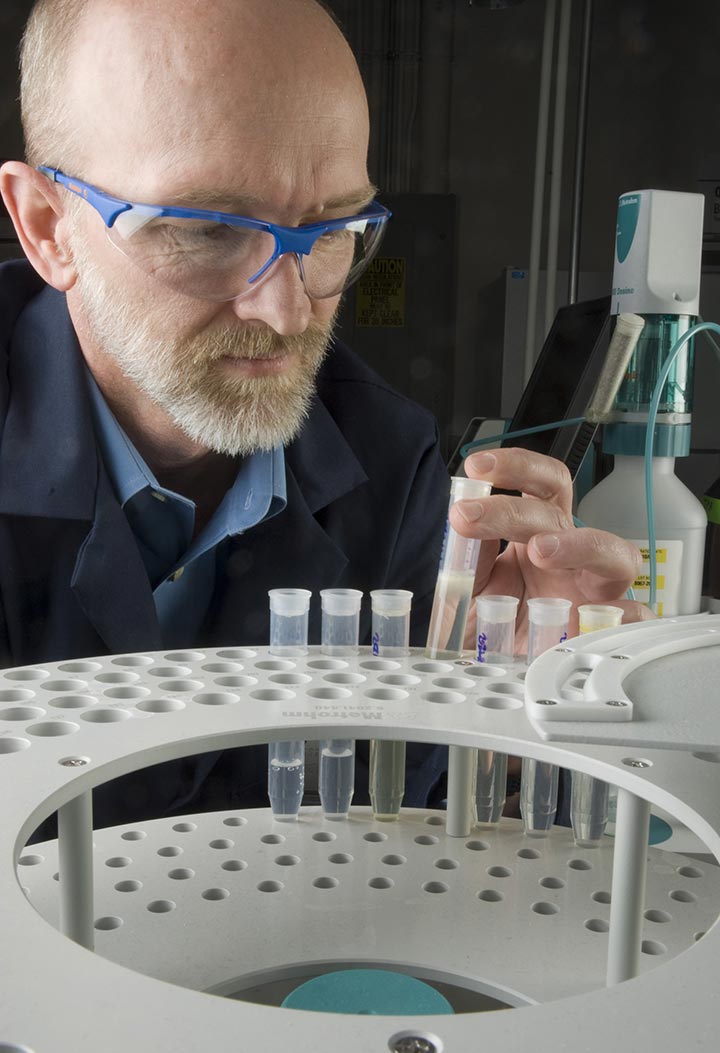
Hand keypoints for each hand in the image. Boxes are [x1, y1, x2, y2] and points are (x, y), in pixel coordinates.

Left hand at [449, 448, 652, 651]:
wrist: (489, 680)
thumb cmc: (486, 632)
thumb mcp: (467, 588)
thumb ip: (468, 555)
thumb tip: (464, 516)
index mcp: (535, 537)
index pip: (538, 486)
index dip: (514, 467)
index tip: (476, 467)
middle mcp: (567, 557)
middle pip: (564, 510)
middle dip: (517, 506)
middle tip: (471, 515)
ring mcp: (592, 591)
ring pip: (616, 552)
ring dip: (579, 544)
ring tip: (538, 551)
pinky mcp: (607, 631)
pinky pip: (633, 616)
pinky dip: (619, 613)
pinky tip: (585, 616)